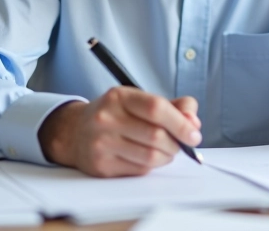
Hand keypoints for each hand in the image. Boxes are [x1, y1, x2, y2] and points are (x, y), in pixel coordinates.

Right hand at [38, 87, 201, 177]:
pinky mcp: (101, 166)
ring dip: (166, 157)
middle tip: (181, 145)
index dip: (181, 123)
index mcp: (120, 96)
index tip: (194, 134)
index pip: (156, 108)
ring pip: (150, 157)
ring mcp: (102, 143)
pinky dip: (150, 167)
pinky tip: (144, 158)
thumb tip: (193, 122)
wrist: (74, 132)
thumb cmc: (115, 115)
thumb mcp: (140, 101)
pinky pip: (139, 170)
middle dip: (176, 144)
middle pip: (156, 136)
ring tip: (164, 151)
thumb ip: (173, 107)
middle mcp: (107, 118)